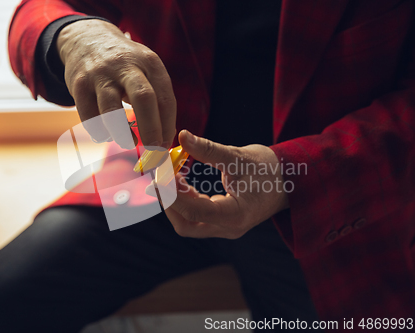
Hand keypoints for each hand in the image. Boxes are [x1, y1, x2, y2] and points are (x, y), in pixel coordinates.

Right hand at [56, 19, 175, 148]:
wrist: (87, 39)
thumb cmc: (124, 66)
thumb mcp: (145, 70)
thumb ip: (156, 99)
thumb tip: (163, 139)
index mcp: (149, 62)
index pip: (165, 98)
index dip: (167, 126)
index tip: (164, 145)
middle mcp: (126, 65)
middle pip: (143, 99)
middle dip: (151, 129)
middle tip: (152, 150)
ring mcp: (101, 74)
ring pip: (112, 110)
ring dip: (122, 134)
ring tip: (128, 141)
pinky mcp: (79, 83)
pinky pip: (89, 116)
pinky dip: (99, 132)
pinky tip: (106, 134)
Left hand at [164, 130, 288, 238]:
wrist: (290, 182)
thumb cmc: (269, 169)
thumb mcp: (239, 156)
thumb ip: (209, 149)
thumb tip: (182, 135)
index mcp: (236, 215)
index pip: (194, 210)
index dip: (172, 193)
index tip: (160, 173)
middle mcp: (229, 228)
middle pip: (186, 224)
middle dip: (167, 201)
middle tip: (157, 176)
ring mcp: (225, 228)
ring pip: (188, 222)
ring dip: (174, 201)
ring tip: (167, 174)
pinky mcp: (222, 222)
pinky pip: (196, 216)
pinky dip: (184, 199)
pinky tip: (179, 179)